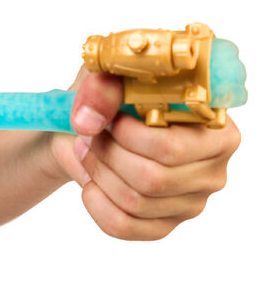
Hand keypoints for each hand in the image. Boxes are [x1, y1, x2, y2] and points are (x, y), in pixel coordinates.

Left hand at [50, 70, 240, 239]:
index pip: (173, 148)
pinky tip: (91, 182)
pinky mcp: (165, 224)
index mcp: (215, 130)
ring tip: (87, 151)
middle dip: (108, 154)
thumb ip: (102, 87)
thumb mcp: (107, 76)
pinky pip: (124, 226)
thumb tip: (89, 122)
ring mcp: (191, 202)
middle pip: (153, 179)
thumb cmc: (113, 99)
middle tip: (89, 135)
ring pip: (136, 202)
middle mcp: (213, 170)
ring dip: (98, 173)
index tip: (109, 119)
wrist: (93, 128)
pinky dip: (96, 203)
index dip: (129, 135)